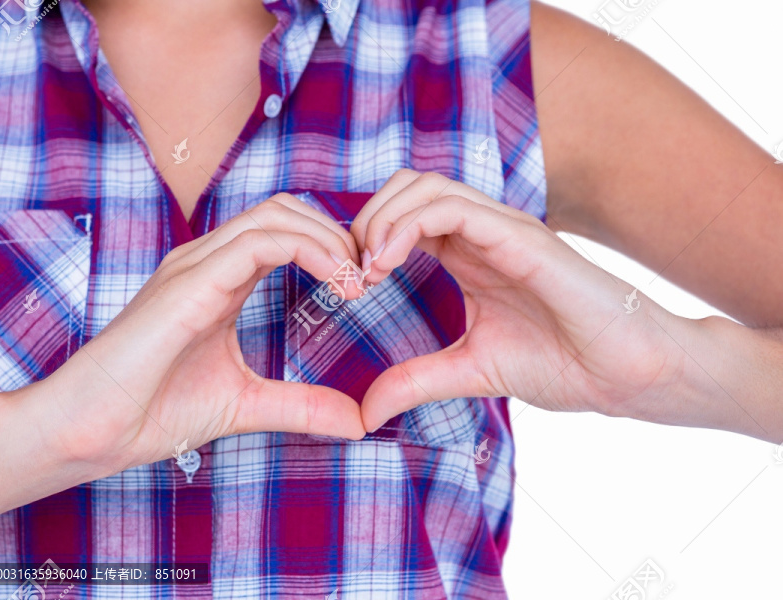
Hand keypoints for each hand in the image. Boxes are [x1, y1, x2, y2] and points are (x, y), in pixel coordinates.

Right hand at [22, 195, 366, 475]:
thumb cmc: (151, 411)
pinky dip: (308, 250)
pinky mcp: (189, 282)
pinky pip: (258, 242)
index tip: (363, 287)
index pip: (284, 231)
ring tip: (357, 282)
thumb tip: (357, 421)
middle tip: (368, 279)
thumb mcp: (245, 405)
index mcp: (218, 279)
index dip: (331, 247)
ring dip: (328, 239)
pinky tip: (337, 284)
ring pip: (275, 214)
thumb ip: (300, 406)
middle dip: (336, 235)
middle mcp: (206, 260)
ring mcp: (194, 265)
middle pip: (285, 209)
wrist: (89, 431)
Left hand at [351, 170, 685, 430]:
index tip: (349, 286)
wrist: (627, 374)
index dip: (365, 238)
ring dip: (381, 220)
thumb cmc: (564, 364)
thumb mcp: (470, 370)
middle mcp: (483, 231)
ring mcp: (503, 228)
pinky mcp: (521, 237)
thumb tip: (366, 413)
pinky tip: (387, 265)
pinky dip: (408, 226)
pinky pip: (453, 208)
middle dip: (365, 220)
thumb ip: (416, 380)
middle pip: (406, 187)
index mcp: (469, 253)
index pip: (403, 215)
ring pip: (424, 186)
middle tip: (351, 273)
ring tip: (367, 271)